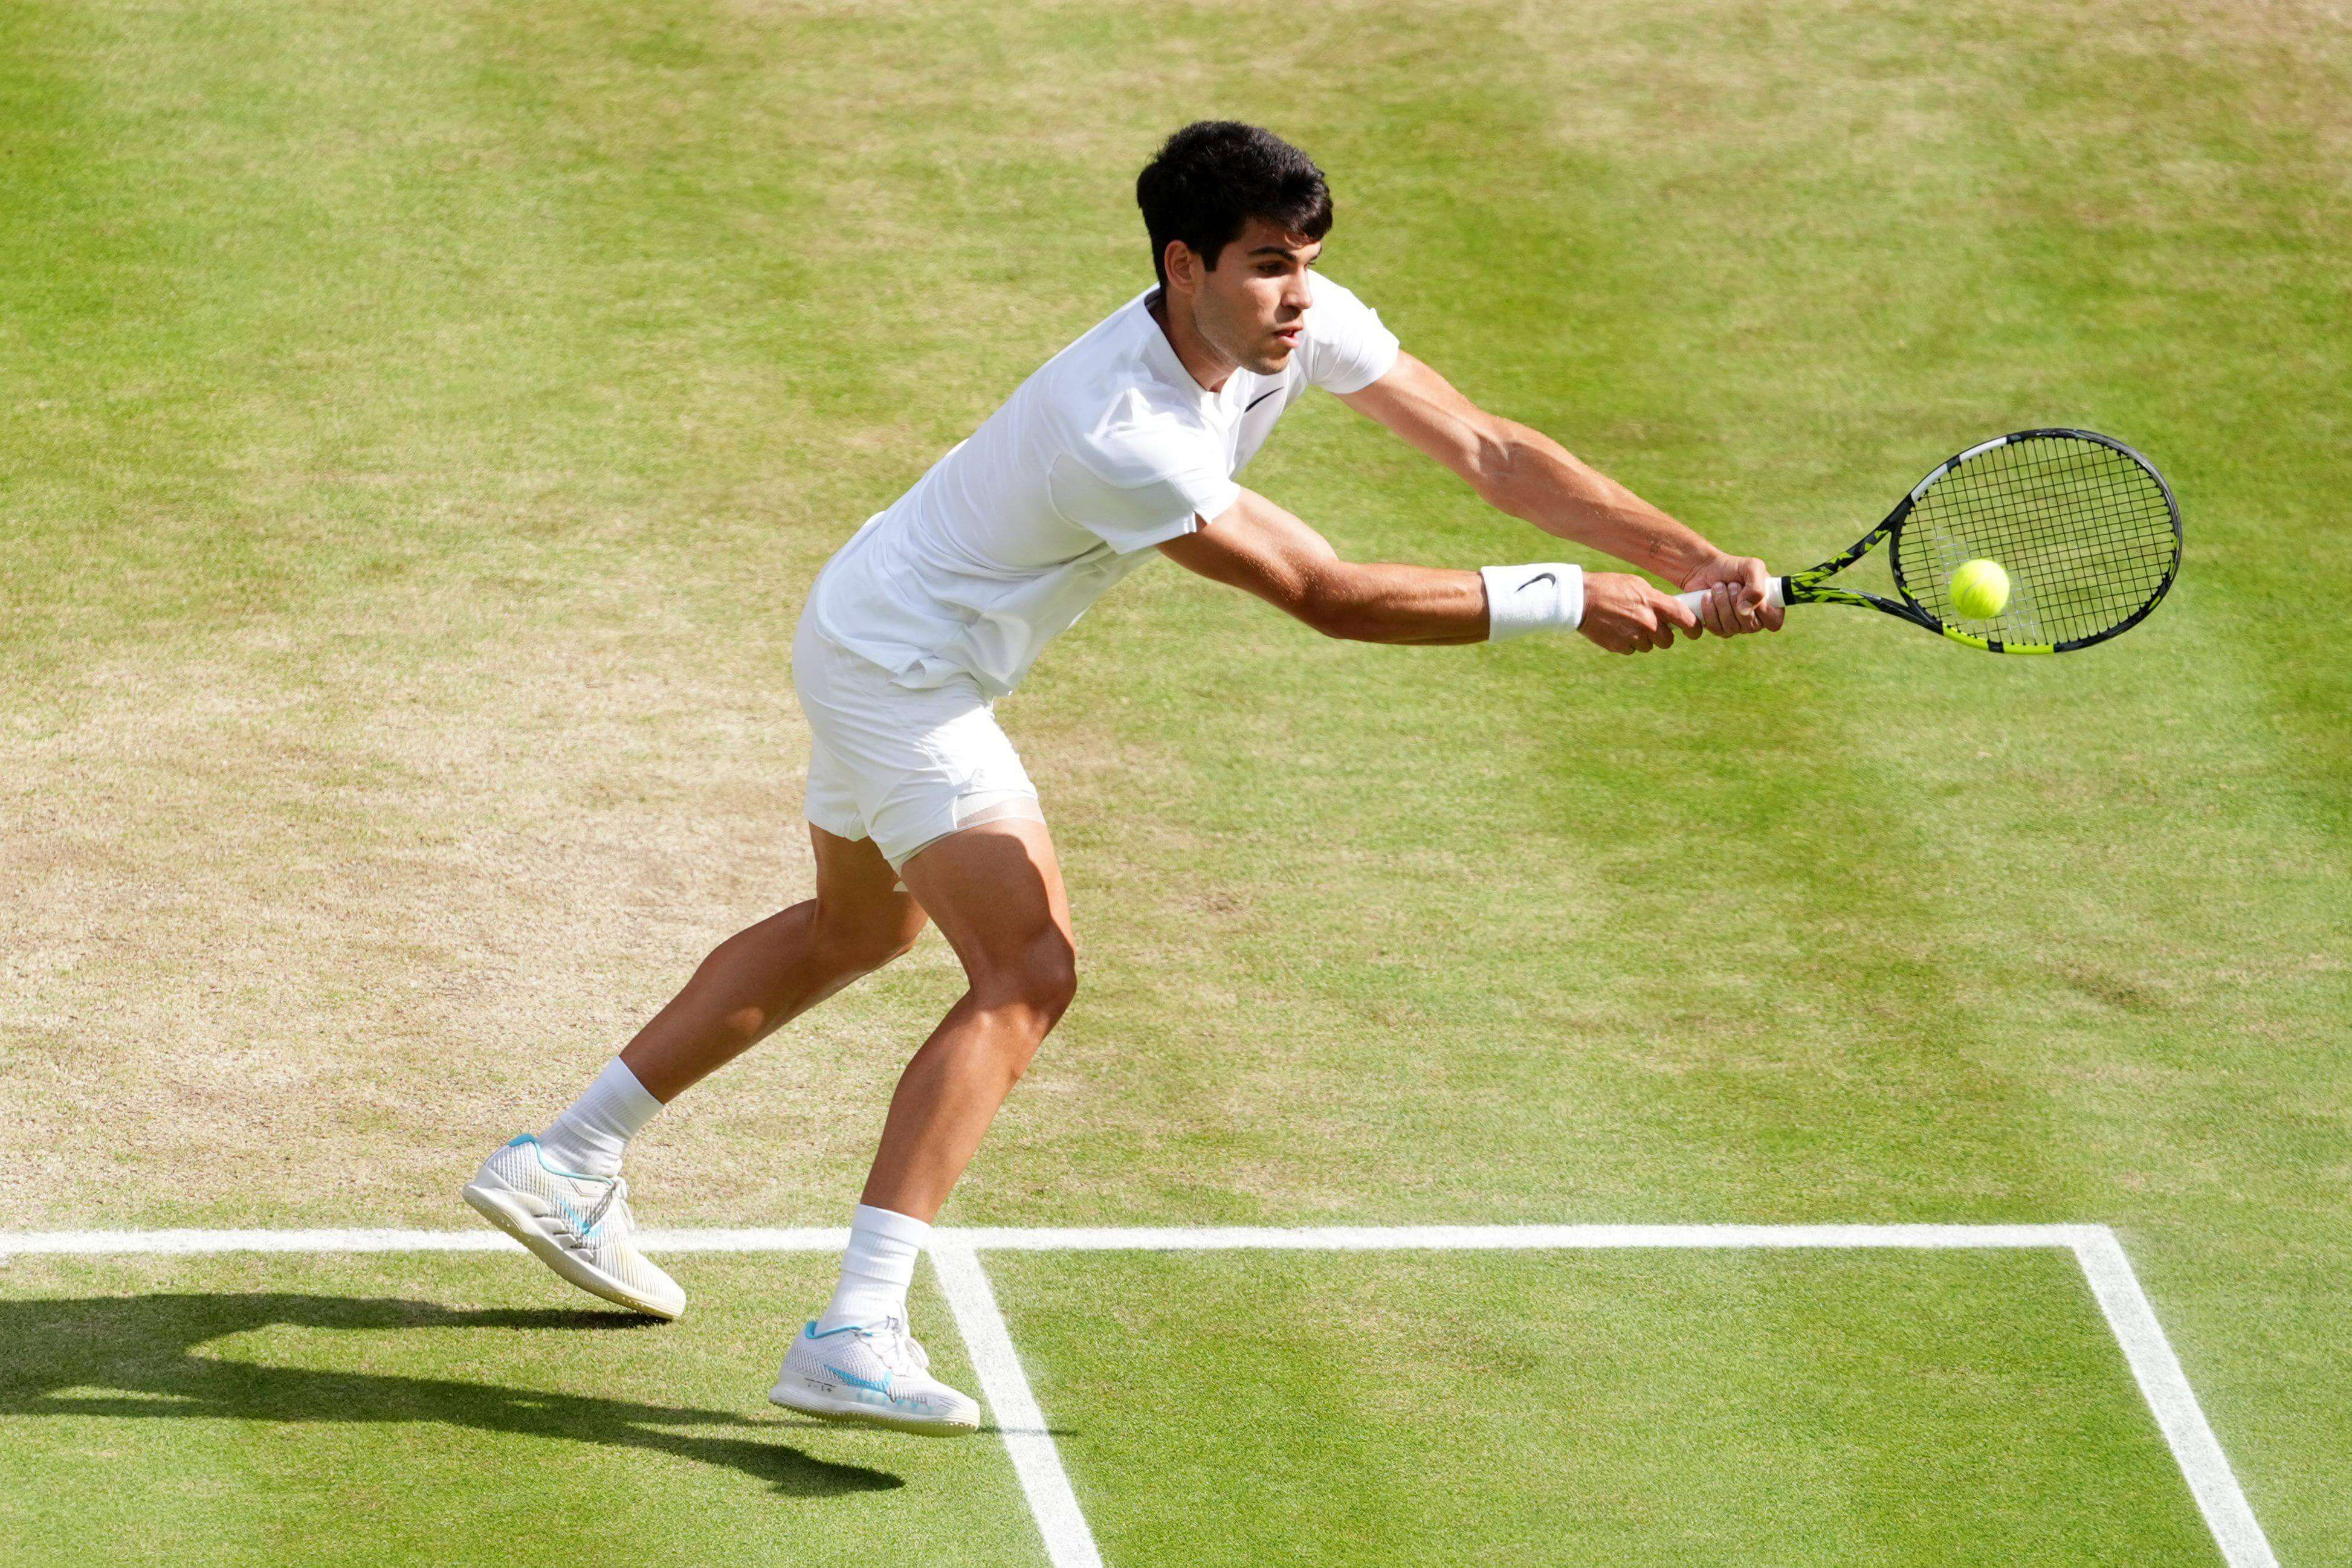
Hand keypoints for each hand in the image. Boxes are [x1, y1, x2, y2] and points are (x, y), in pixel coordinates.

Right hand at [1579, 572, 1702, 653]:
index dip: (1694, 628)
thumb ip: (1656, 599)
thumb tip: (1672, 611)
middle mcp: (1646, 621)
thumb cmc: (1609, 588)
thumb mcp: (1636, 585)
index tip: (1695, 631)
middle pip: (1668, 640)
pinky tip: (1617, 629)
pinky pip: (1632, 650)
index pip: (1685, 619)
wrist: (1579, 600)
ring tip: (1627, 624)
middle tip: (1651, 626)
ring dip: (1643, 639)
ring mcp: (1632, 636)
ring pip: (1649, 646)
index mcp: (1652, 602)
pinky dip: (1627, 642)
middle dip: (1662, 635)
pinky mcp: (1619, 646)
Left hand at [1679, 553, 1784, 635]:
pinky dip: (1709, 609)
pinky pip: (1715, 628)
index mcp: (1768, 607)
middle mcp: (1754, 620)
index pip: (1774, 622)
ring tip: (1717, 586)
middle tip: (1731, 584)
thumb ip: (1757, 587)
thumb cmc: (1733, 568)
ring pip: (1731, 627)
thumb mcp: (1752, 567)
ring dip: (1722, 602)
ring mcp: (1736, 627)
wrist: (1705, 568)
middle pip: (1750, 626)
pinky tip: (1706, 596)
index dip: (1763, 610)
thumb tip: (1745, 611)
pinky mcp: (1717, 628)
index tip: (1751, 592)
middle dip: (1736, 601)